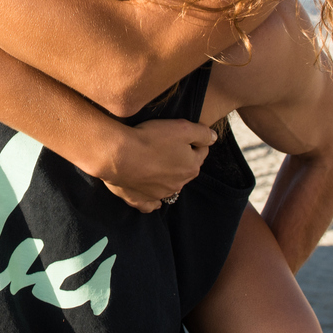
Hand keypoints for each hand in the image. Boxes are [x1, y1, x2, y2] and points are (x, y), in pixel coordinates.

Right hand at [100, 118, 214, 211]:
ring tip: (155, 165)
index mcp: (191, 167)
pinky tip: (154, 201)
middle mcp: (178, 184)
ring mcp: (159, 194)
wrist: (119, 155)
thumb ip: (203, 133)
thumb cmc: (151, 139)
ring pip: (169, 186)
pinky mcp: (141, 200)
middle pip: (185, 169)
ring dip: (166, 177)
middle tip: (167, 146)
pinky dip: (153, 202)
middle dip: (181, 159)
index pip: (201, 152)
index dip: (194, 141)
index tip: (183, 134)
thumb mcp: (183, 128)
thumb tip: (214, 138)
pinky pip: (151, 204)